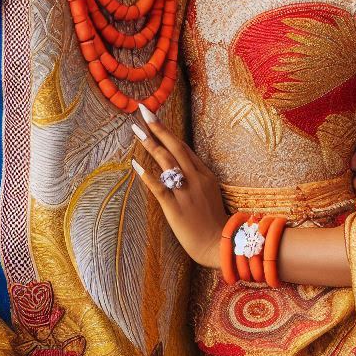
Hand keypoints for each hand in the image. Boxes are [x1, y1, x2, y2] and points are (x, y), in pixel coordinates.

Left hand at [129, 110, 229, 269]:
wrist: (220, 244)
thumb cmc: (214, 222)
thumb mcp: (210, 194)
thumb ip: (197, 179)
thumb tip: (180, 167)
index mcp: (205, 175)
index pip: (184, 148)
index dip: (169, 132)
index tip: (156, 119)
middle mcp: (195, 178)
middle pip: (174, 147)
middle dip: (158, 128)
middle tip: (144, 111)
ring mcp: (185, 191)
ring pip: (166, 161)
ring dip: (150, 143)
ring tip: (136, 130)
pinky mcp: (175, 206)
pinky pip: (159, 186)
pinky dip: (146, 174)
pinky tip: (135, 164)